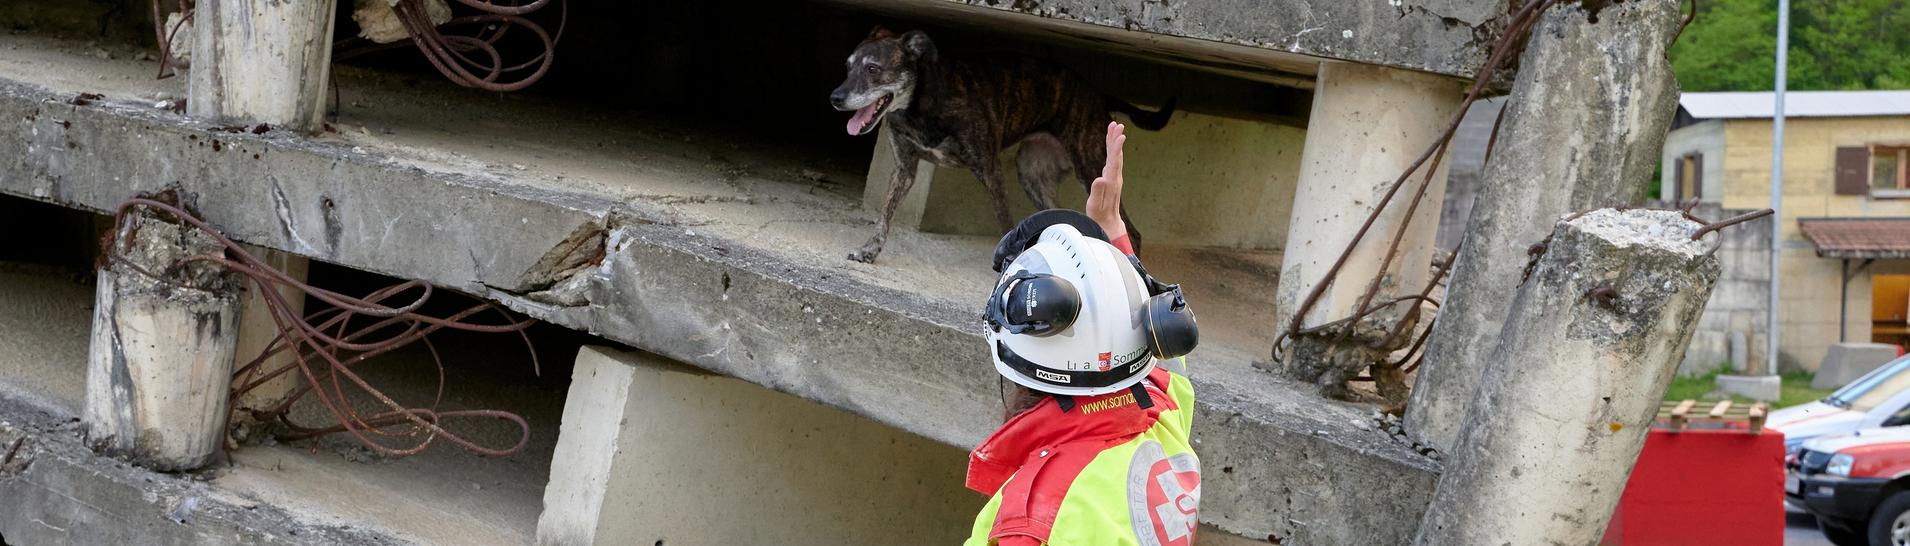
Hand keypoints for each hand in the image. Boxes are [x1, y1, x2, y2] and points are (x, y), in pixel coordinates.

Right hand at [1087, 121, 1126, 239]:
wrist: (1108, 223)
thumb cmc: (1099, 215)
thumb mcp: (1095, 206)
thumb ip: (1097, 192)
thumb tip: (1100, 179)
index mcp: (1111, 183)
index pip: (1114, 162)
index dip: (1116, 148)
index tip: (1120, 136)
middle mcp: (1115, 177)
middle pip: (1116, 155)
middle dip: (1116, 139)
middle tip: (1117, 124)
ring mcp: (1114, 176)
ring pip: (1115, 155)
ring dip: (1114, 140)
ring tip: (1114, 126)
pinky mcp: (1111, 176)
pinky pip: (1112, 158)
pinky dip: (1112, 148)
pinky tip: (1111, 141)